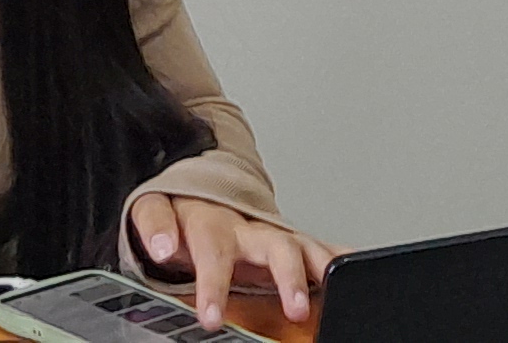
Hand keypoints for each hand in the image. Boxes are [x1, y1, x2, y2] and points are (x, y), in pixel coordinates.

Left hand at [128, 191, 335, 328]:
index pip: (211, 248)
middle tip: (293, 309)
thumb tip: (160, 244)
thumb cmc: (181, 213)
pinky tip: (353, 263)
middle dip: (286, 276)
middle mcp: (247, 226)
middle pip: (272, 244)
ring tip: (328, 291)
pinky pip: (317, 246)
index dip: (213, 283)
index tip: (212, 316)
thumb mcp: (156, 209)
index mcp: (210, 220)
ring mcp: (271, 233)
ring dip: (315, 270)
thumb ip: (155, 225)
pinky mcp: (288, 241)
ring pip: (300, 246)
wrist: (200, 191)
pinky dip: (337, 255)